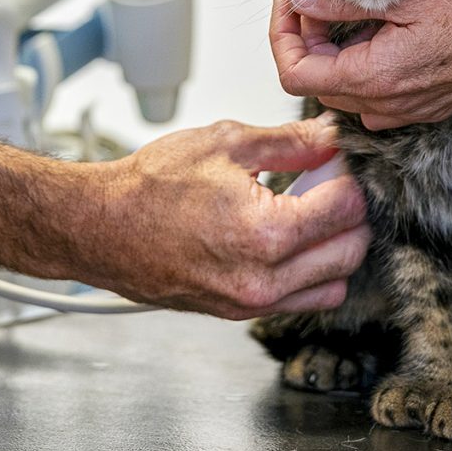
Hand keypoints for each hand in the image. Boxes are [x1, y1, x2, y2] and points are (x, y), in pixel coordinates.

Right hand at [36, 119, 370, 319]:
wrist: (100, 227)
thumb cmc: (148, 188)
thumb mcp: (225, 144)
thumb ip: (290, 142)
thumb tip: (331, 138)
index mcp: (266, 233)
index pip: (348, 209)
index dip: (347, 177)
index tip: (333, 163)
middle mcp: (264, 278)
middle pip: (351, 251)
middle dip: (348, 214)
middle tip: (322, 185)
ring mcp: (252, 302)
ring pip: (334, 285)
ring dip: (334, 249)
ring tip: (305, 216)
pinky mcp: (240, 312)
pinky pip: (301, 300)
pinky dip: (309, 273)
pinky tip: (284, 240)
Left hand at [270, 0, 451, 129]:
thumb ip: (343, 1)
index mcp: (374, 79)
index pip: (296, 74)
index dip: (282, 36)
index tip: (292, 0)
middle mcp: (387, 105)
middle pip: (318, 82)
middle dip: (308, 38)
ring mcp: (407, 110)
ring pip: (345, 88)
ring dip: (336, 50)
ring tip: (353, 10)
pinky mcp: (425, 104)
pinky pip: (376, 92)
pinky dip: (365, 61)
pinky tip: (384, 28)